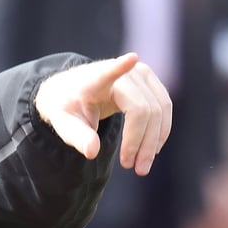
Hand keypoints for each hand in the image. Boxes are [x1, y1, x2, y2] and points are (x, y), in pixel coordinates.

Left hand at [34, 52, 171, 175]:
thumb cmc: (67, 106)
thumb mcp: (62, 123)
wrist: (73, 90)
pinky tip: (151, 150)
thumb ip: (76, 136)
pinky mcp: (151, 82)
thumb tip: (92, 152)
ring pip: (160, 109)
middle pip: (144, 109)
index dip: (120, 67)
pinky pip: (164, 107)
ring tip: (141, 166)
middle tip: (134, 168)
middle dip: (142, 142)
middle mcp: (124, 72)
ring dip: (154, 141)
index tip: (131, 59)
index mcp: (95, 79)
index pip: (109, 72)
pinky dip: (160, 131)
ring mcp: (142, 74)